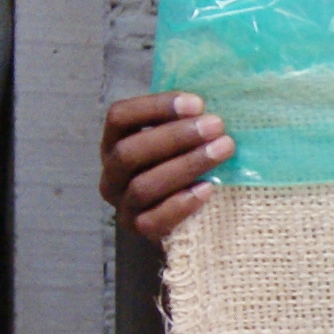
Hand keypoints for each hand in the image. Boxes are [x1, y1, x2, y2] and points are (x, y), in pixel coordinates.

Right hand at [101, 92, 230, 239]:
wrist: (175, 221)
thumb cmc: (178, 167)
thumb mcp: (175, 140)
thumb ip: (182, 121)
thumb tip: (206, 103)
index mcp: (113, 143)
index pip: (119, 117)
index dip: (155, 107)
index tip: (197, 103)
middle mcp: (111, 174)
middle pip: (129, 152)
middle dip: (175, 136)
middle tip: (215, 125)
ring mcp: (122, 205)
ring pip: (143, 186)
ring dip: (186, 165)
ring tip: (222, 150)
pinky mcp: (139, 230)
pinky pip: (154, 221)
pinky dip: (181, 204)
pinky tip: (208, 188)